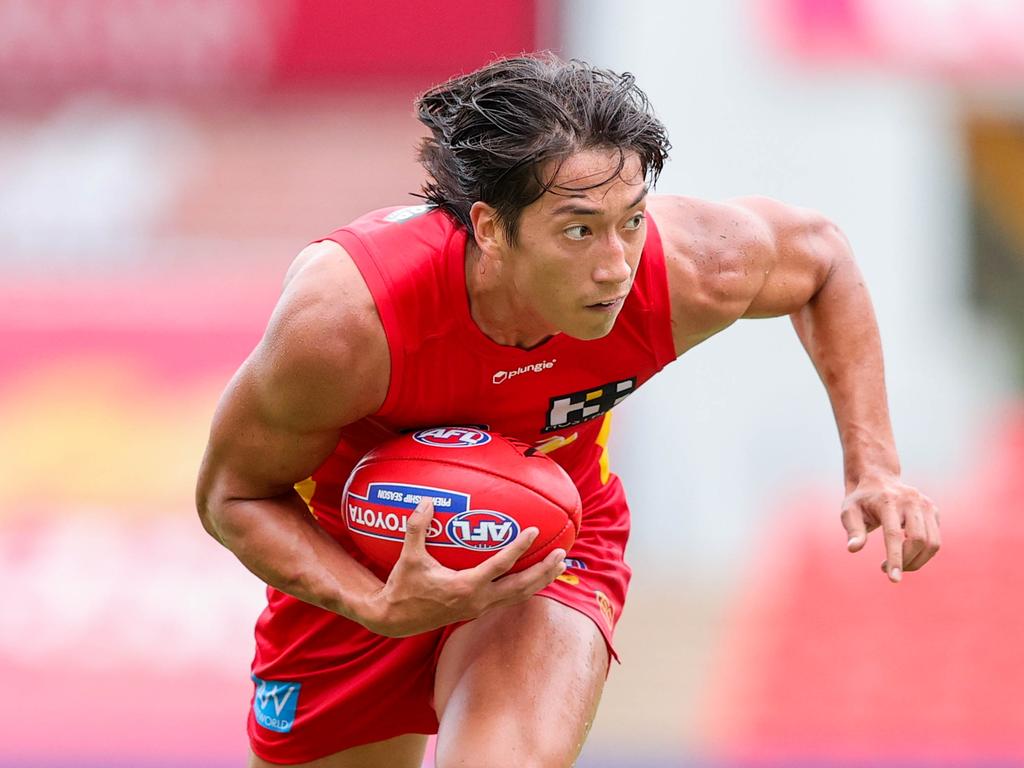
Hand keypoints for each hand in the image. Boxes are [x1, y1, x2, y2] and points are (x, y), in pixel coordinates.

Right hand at [360, 499, 566, 636]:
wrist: (395, 620)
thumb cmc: (403, 587)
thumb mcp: (408, 557)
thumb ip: (417, 528)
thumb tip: (426, 501)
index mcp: (465, 587)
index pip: (500, 566)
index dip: (518, 548)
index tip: (533, 532)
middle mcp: (477, 601)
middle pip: (521, 587)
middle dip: (544, 571)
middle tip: (562, 554)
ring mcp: (479, 608)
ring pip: (519, 596)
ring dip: (541, 581)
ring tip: (559, 566)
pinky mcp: (476, 610)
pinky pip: (509, 598)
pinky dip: (526, 587)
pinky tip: (534, 575)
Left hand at [841, 474, 940, 582]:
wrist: (878, 479)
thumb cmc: (860, 500)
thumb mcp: (849, 512)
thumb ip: (853, 530)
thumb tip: (853, 549)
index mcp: (888, 501)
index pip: (894, 535)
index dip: (895, 559)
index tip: (894, 580)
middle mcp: (911, 501)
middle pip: (917, 540)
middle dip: (906, 562)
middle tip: (886, 569)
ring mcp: (925, 504)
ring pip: (932, 543)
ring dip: (917, 561)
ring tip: (898, 565)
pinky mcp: (933, 510)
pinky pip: (935, 540)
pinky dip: (924, 553)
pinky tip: (906, 552)